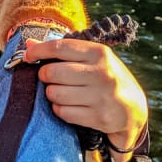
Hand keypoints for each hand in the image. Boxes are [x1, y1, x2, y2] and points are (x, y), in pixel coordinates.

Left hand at [22, 38, 147, 161]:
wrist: (133, 109)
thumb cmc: (107, 78)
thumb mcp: (92, 59)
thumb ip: (63, 51)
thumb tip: (29, 44)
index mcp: (100, 53)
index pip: (59, 47)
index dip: (38, 51)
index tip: (28, 56)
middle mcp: (102, 73)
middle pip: (52, 72)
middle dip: (45, 76)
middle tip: (50, 78)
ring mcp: (101, 96)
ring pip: (54, 94)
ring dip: (52, 94)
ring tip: (63, 92)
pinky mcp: (98, 117)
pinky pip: (62, 112)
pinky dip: (60, 109)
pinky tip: (70, 105)